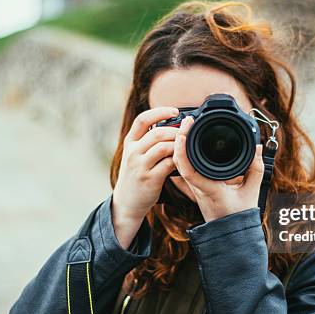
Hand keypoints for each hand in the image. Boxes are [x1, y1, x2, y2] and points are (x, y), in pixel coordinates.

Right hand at [112, 107, 178, 248]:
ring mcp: (140, 166)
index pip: (142, 119)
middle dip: (176, 131)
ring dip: (179, 145)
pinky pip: (168, 164)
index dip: (159, 111)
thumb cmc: (136, 175)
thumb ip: (148, 142)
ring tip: (187, 146)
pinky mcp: (149, 179)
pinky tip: (183, 161)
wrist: (126, 202)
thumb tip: (172, 126)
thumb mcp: (135, 155)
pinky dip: (179, 160)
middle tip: (188, 132)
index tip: (175, 111)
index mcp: (129, 143)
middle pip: (157, 133)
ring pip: (163, 147)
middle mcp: (132, 152)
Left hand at [172, 116, 264, 221]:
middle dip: (179, 138)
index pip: (188, 169)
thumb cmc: (239, 215)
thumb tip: (258, 148)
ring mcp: (193, 187)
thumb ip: (256, 169)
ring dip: (180, 144)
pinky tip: (187, 140)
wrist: (230, 232)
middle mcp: (197, 187)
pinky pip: (184, 167)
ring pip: (179, 163)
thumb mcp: (252, 192)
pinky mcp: (194, 186)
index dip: (182, 149)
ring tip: (187, 126)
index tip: (184, 131)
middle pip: (179, 162)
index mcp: (208, 189)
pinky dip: (184, 152)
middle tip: (188, 119)